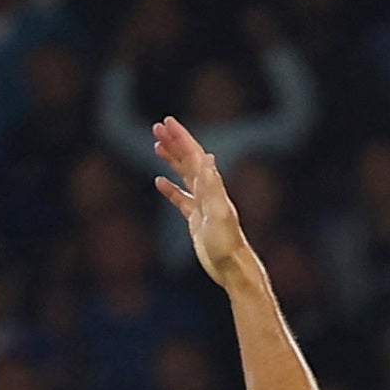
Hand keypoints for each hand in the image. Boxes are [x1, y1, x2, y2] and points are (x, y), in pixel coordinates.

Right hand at [149, 117, 250, 286]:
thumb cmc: (227, 243)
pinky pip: (181, 199)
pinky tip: (159, 182)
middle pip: (188, 161)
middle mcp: (208, 192)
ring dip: (172, 160)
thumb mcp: (218, 213)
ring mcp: (202, 205)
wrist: (232, 268)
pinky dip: (170, 189)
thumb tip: (207, 157)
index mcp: (211, 188)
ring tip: (157, 146)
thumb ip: (212, 186)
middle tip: (157, 127)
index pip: (194, 156)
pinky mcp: (196, 220)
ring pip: (184, 176)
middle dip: (174, 143)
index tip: (166, 122)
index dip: (181, 138)